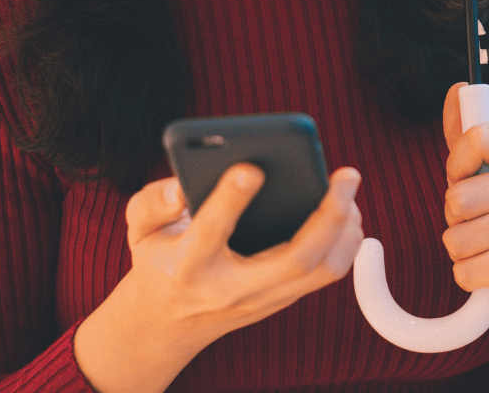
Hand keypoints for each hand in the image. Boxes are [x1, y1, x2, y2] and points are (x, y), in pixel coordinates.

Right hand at [74, 165, 362, 392]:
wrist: (168, 321)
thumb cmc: (160, 260)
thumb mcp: (139, 230)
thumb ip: (152, 201)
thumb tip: (182, 186)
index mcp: (188, 263)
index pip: (211, 231)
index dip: (231, 198)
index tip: (251, 167)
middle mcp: (232, 286)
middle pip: (294, 258)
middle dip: (328, 215)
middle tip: (346, 174)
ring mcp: (264, 297)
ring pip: (321, 271)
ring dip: (346, 230)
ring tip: (349, 191)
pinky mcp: (283, 299)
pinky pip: (327, 274)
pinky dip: (346, 242)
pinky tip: (347, 213)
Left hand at [440, 83, 488, 326]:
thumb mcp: (486, 171)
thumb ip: (466, 133)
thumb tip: (456, 89)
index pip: (478, 137)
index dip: (458, 165)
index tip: (466, 179)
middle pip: (457, 197)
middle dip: (455, 217)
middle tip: (481, 221)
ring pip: (456, 238)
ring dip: (461, 250)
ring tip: (488, 247)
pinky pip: (464, 270)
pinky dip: (469, 277)